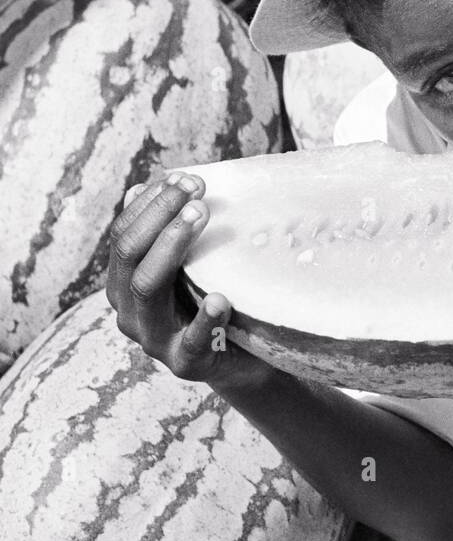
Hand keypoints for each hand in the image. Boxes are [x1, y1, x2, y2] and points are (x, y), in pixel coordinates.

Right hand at [106, 171, 269, 389]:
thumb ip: (170, 232)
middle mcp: (129, 310)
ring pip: (147, 288)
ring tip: (200, 216)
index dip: (150, 203)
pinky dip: (205, 318)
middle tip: (196, 191)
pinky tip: (221, 298)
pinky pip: (191, 341)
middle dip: (160, 215)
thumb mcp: (191, 264)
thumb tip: (144, 184)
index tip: (184, 178)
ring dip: (172, 247)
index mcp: (124, 283)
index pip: (124, 234)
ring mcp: (153, 339)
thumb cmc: (211, 300)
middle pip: (129, 255)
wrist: (240, 360)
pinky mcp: (186, 363)